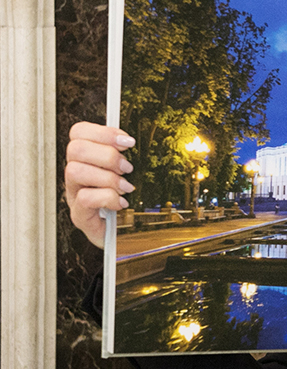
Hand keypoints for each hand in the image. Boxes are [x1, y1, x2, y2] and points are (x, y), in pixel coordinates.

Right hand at [65, 121, 135, 247]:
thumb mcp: (128, 175)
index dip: (103, 132)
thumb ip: (126, 156)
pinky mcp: (79, 215)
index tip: (128, 142)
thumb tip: (132, 140)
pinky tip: (120, 203)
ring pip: (75, 171)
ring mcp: (73, 195)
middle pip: (75, 148)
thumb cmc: (125, 202)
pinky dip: (107, 198)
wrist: (122, 236)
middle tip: (128, 168)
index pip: (78, 132)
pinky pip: (85, 198)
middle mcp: (75, 175)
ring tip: (126, 187)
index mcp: (86, 159)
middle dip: (107, 155)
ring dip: (108, 177)